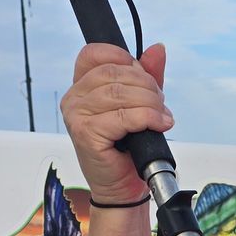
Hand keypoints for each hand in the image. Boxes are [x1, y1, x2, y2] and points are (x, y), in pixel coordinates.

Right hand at [58, 41, 172, 203]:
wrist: (122, 186)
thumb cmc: (128, 148)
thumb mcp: (140, 103)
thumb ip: (147, 75)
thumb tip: (157, 49)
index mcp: (82, 86)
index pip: (95, 53)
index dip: (124, 58)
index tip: (144, 76)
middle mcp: (74, 98)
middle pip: (114, 73)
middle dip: (146, 85)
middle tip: (160, 103)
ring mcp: (76, 115)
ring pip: (119, 93)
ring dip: (149, 103)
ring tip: (162, 117)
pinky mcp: (86, 133)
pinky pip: (123, 116)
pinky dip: (147, 118)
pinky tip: (158, 124)